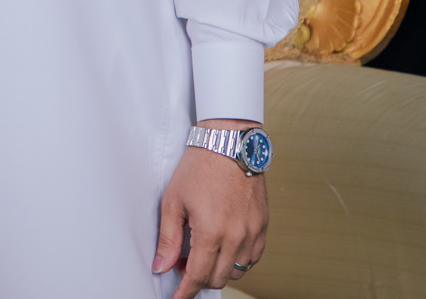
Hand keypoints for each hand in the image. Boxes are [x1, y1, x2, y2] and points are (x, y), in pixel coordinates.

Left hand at [153, 119, 266, 297]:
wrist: (229, 143)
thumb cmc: (200, 167)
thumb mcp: (173, 200)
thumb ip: (169, 238)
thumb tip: (161, 265)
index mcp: (211, 231)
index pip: (198, 276)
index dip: (185, 291)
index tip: (177, 298)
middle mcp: (236, 236)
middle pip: (218, 278)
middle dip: (198, 278)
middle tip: (183, 263)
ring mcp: (253, 232)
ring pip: (236, 270)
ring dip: (218, 269)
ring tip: (202, 251)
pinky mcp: (263, 226)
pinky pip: (253, 257)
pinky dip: (237, 259)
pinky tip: (223, 246)